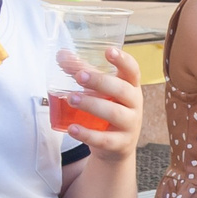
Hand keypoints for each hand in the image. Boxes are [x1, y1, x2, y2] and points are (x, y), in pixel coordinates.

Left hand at [57, 44, 143, 158]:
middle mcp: (134, 105)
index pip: (133, 71)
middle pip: (122, 90)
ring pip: (114, 113)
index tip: (108, 51)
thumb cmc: (108, 110)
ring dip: (91, 104)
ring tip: (71, 99)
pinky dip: (87, 134)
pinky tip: (72, 128)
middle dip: (100, 82)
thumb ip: (83, 72)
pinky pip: (104, 139)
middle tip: (79, 76)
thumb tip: (61, 55)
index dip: (123, 60)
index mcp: (131, 87)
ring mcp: (130, 125)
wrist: (115, 147)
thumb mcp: (100, 91)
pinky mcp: (120, 144)